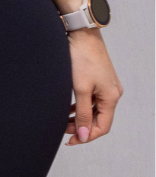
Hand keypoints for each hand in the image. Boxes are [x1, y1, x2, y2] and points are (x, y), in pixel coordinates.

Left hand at [65, 29, 121, 143]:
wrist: (82, 35)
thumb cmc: (82, 58)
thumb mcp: (80, 90)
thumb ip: (82, 115)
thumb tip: (83, 135)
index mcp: (111, 97)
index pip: (102, 127)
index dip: (86, 137)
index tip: (70, 141)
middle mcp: (112, 93)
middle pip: (98, 120)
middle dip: (81, 127)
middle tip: (63, 130)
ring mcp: (106, 87)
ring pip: (93, 111)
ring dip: (79, 118)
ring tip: (63, 121)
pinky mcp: (99, 81)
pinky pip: (91, 101)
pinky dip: (80, 107)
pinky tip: (68, 109)